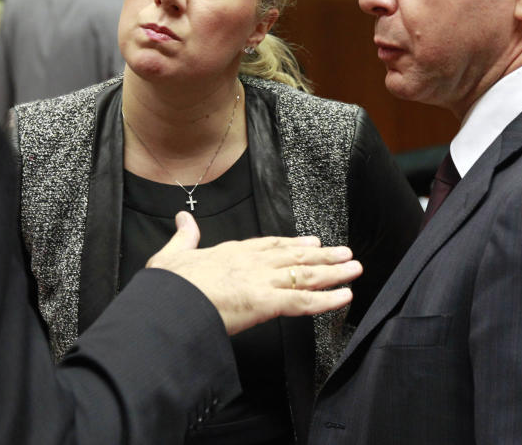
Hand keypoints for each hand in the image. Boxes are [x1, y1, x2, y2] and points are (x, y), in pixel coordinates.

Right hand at [146, 211, 362, 335]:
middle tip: (345, 253)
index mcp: (230, 253)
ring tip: (353, 268)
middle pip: (294, 256)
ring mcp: (260, 281)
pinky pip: (303, 302)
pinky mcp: (266, 302)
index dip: (293, 243)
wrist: (168, 304)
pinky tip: (344, 297)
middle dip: (323, 255)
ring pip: (305, 274)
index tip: (311, 241)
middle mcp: (251, 263)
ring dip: (333, 272)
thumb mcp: (172, 255)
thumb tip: (183, 217)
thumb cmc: (168, 287)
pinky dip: (327, 300)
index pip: (269, 245)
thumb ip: (184, 236)